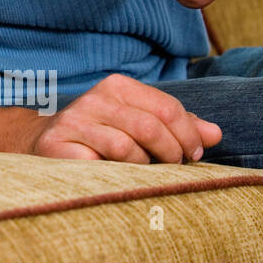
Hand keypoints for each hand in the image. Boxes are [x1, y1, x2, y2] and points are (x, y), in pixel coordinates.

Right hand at [22, 73, 222, 163]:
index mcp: (117, 86)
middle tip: (176, 166)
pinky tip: (118, 175)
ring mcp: (74, 123)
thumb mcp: (140, 122)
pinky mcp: (58, 147)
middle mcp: (94, 99)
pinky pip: (100, 165)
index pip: (167, 108)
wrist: (46, 143)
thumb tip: (215, 134)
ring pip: (127, 148)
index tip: (194, 154)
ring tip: (146, 171)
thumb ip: (178, 126)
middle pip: (150, 127)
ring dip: (144, 167)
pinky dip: (116, 174)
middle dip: (172, 153)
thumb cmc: (104, 135)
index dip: (189, 134)